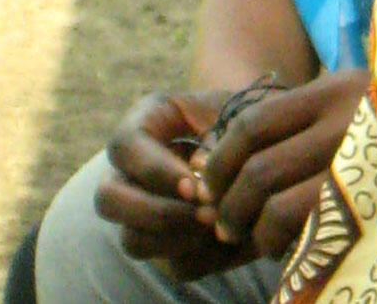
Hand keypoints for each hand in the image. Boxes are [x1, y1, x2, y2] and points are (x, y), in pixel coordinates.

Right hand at [95, 89, 253, 279]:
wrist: (269, 142)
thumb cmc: (250, 118)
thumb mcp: (238, 112)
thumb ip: (220, 135)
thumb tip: (201, 176)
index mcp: (144, 125)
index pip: (123, 147)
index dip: (155, 171)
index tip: (195, 184)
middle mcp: (131, 172)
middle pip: (108, 200)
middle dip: (157, 213)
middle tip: (205, 214)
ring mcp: (145, 213)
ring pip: (133, 241)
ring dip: (178, 240)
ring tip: (220, 227)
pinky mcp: (173, 244)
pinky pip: (173, 265)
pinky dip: (204, 256)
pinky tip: (230, 237)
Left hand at [194, 69, 369, 260]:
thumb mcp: (351, 103)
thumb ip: (300, 120)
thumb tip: (213, 156)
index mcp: (335, 91)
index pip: (253, 122)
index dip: (220, 157)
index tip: (208, 180)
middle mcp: (346, 122)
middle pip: (257, 165)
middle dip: (226, 201)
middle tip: (221, 220)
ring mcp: (359, 163)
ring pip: (273, 199)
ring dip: (247, 225)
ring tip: (248, 235)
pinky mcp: (367, 199)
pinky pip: (300, 224)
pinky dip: (275, 238)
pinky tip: (280, 244)